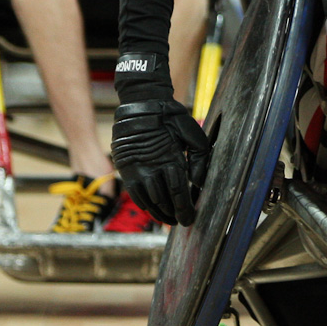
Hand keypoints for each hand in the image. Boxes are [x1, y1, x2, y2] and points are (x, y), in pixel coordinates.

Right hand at [112, 52, 210, 224]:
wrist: (141, 103)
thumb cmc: (170, 117)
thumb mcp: (192, 132)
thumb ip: (199, 158)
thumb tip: (200, 182)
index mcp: (170, 158)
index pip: (178, 192)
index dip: (184, 209)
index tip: (189, 220)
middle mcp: (152, 167)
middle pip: (164, 201)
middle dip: (174, 214)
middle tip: (181, 221)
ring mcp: (136, 170)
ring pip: (149, 201)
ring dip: (159, 213)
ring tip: (168, 220)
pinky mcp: (126, 169)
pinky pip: (135, 195)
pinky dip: (145, 205)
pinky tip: (153, 209)